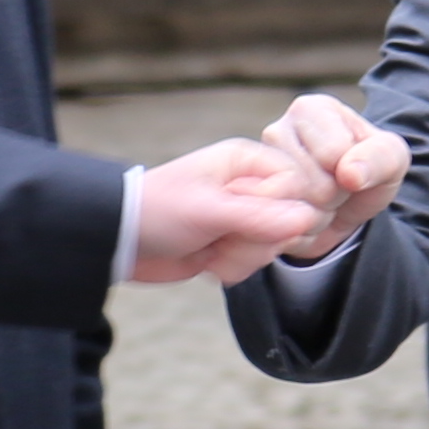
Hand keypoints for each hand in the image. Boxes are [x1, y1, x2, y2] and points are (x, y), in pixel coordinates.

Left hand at [123, 136, 323, 286]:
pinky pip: (257, 261)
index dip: (280, 210)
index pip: (299, 185)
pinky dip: (233, 267)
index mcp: (248, 161)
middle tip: (223, 235)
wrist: (120, 241)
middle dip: (259, 240)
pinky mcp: (235, 242)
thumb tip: (308, 219)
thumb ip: (259, 216)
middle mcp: (252, 185)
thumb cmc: (156, 211)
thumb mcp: (208, 211)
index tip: (245, 219)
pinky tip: (207, 259)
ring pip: (277, 245)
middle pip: (294, 220)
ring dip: (242, 256)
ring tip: (209, 247)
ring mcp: (245, 215)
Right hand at [264, 90, 407, 258]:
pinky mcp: (248, 204)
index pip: (334, 154)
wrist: (345, 206)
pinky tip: (300, 218)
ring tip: (319, 202)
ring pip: (293, 209)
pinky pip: (278, 229)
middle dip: (333, 197)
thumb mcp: (391, 160)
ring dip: (315, 217)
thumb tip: (349, 173)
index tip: (350, 167)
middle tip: (335, 189)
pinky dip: (298, 233)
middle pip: (311, 184)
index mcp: (311, 110)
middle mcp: (275, 131)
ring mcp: (255, 170)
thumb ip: (380, 158)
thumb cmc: (368, 171)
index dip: (352, 172)